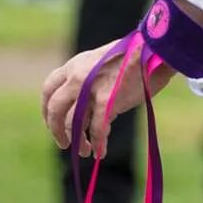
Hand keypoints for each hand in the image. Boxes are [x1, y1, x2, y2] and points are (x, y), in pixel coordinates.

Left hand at [41, 42, 174, 158]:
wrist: (155, 49)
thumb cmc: (135, 58)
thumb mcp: (102, 63)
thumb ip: (88, 81)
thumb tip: (83, 110)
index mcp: (75, 64)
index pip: (49, 89)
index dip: (47, 110)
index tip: (52, 123)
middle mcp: (78, 76)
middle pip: (55, 108)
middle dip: (56, 129)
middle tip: (64, 143)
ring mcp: (91, 88)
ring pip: (74, 123)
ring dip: (79, 141)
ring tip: (85, 151)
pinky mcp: (107, 99)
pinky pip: (98, 130)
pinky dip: (98, 144)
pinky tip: (100, 152)